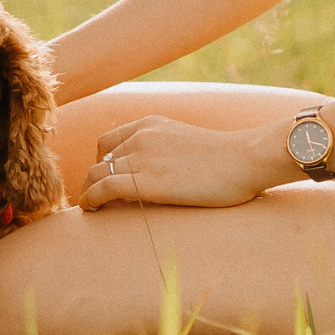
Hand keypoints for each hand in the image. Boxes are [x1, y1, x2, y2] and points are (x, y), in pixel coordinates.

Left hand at [80, 117, 288, 209]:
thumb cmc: (226, 159)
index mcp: (150, 125)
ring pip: (98, 174)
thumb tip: (157, 172)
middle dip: (94, 179)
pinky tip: (91, 210)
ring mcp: (143, 158)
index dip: (103, 163)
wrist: (245, 159)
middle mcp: (141, 137)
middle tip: (96, 199)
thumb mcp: (186, 142)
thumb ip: (165, 150)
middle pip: (101, 159)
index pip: (108, 142)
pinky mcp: (148, 182)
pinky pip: (105, 188)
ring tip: (91, 208)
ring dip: (89, 192)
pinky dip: (91, 199)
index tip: (106, 180)